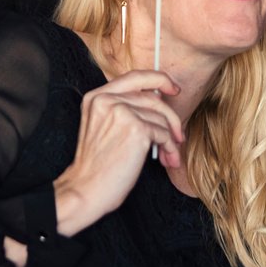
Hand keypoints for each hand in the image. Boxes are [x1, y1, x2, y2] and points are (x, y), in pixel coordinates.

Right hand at [51, 70, 184, 237]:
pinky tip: (167, 159)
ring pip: (161, 118)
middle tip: (179, 135)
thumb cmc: (98, 165)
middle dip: (171, 118)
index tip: (173, 89)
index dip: (159, 79)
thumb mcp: (104, 127)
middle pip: (153, 98)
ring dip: (170, 139)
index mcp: (96, 97)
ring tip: (169, 155)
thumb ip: (124, 109)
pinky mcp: (136, 129)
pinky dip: (169, 148)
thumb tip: (160, 100)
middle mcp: (107, 99)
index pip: (135, 77)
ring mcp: (121, 112)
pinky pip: (164, 134)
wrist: (86, 189)